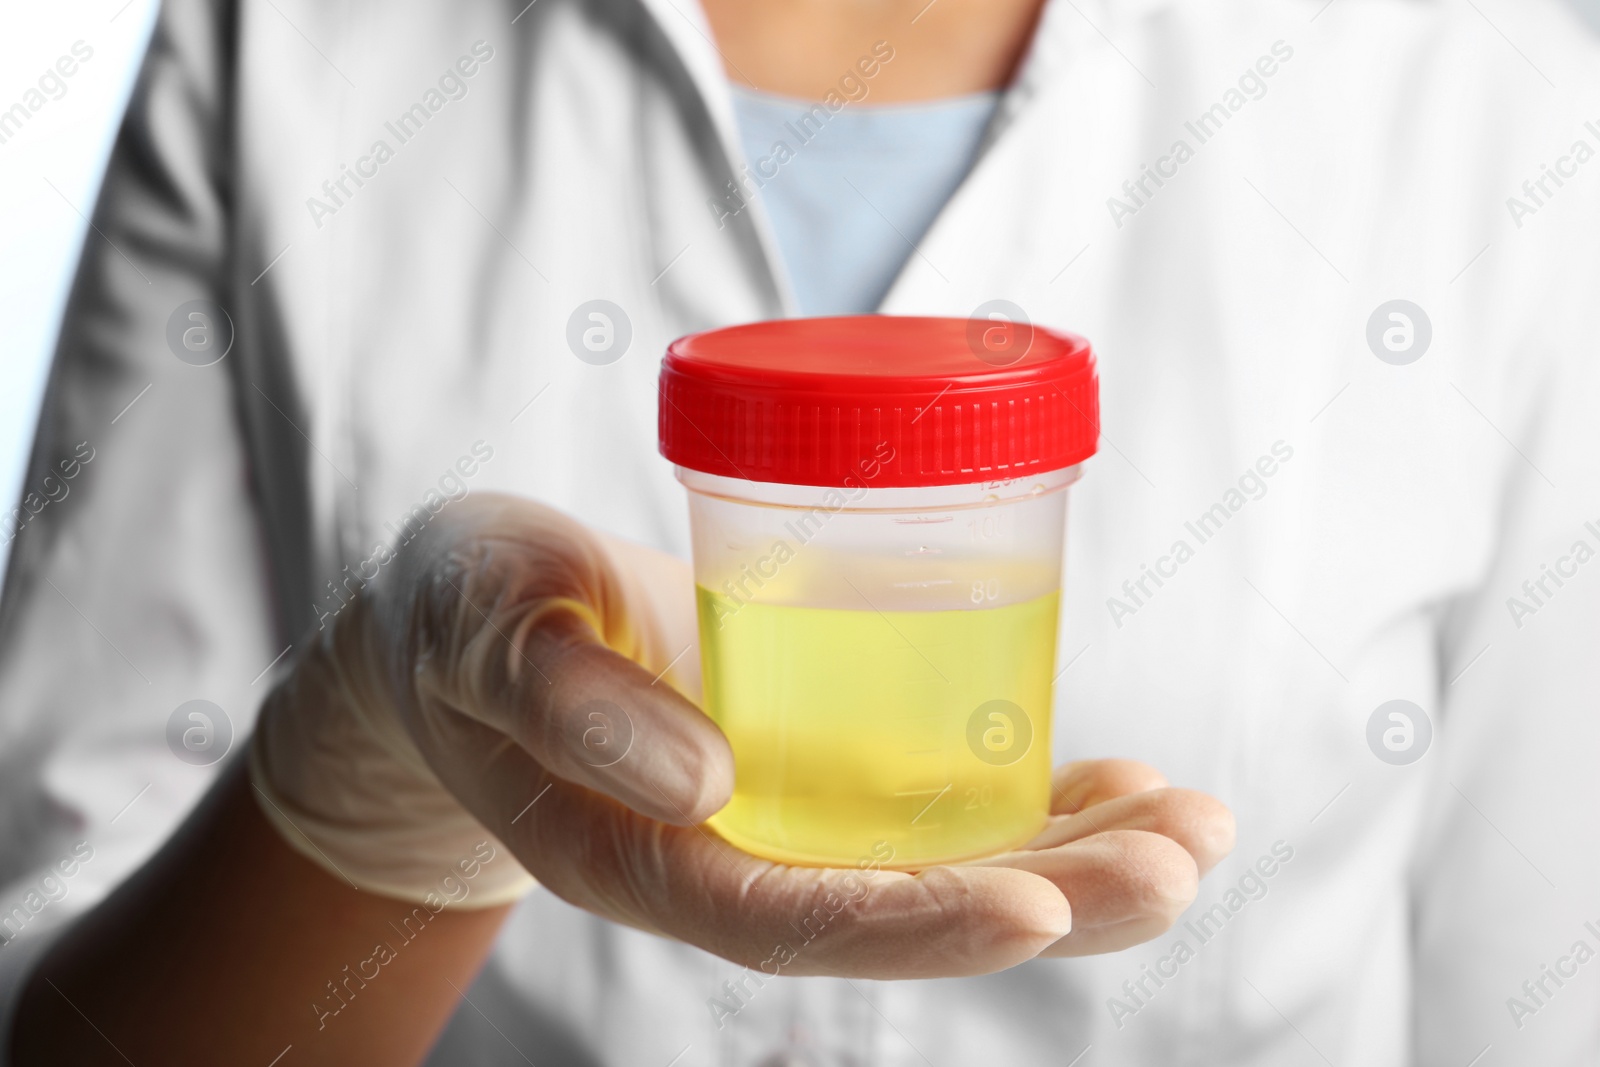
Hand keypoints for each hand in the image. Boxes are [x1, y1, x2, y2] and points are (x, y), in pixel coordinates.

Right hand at [251, 493, 1233, 977]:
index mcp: (645, 854)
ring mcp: (786, 810)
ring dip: (1079, 853)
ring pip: (946, 858)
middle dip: (1052, 896)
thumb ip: (564, 696)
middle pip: (904, 904)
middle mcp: (734, 854)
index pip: (791, 919)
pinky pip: (941, 795)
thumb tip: (700, 774)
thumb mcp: (486, 626)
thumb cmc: (463, 615)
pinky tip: (1132, 784)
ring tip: (1200, 827)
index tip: (1038, 908)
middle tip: (1184, 860)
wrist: (472, 617)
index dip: (915, 923)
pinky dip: (1041, 794)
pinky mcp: (820, 754)